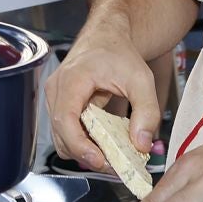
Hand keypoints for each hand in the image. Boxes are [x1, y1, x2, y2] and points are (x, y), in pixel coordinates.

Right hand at [45, 18, 159, 173]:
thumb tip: (141, 144)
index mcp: (72, 79)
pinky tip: (103, 142)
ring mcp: (55, 98)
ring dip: (84, 151)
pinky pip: (66, 132)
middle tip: (115, 164)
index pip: (66, 120)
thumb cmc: (120, 53)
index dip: (80, 146)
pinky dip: (83, 142)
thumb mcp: (142, 79)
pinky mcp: (60, 105)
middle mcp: (56, 90)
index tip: (100, 160)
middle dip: (86, 154)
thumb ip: (147, 112)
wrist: (107, 37)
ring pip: (62, 138)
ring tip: (111, 154)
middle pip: (61, 135)